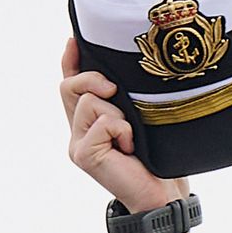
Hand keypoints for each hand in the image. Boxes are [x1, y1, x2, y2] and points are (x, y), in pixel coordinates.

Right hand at [59, 38, 186, 212]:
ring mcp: (77, 144)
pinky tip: (129, 147)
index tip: (74, 39)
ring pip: (90, 102)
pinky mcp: (82, 154)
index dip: (70, 60)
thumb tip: (119, 73)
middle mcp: (78, 131)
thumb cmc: (157, 157)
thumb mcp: (141, 118)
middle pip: (70, 86)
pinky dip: (121, 129)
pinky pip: (101, 122)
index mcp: (89, 121)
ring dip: (118, 113)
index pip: (71, 84)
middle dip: (93, 79)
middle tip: (115, 90)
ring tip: (131, 136)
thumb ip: (124, 99)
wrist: (161, 193)